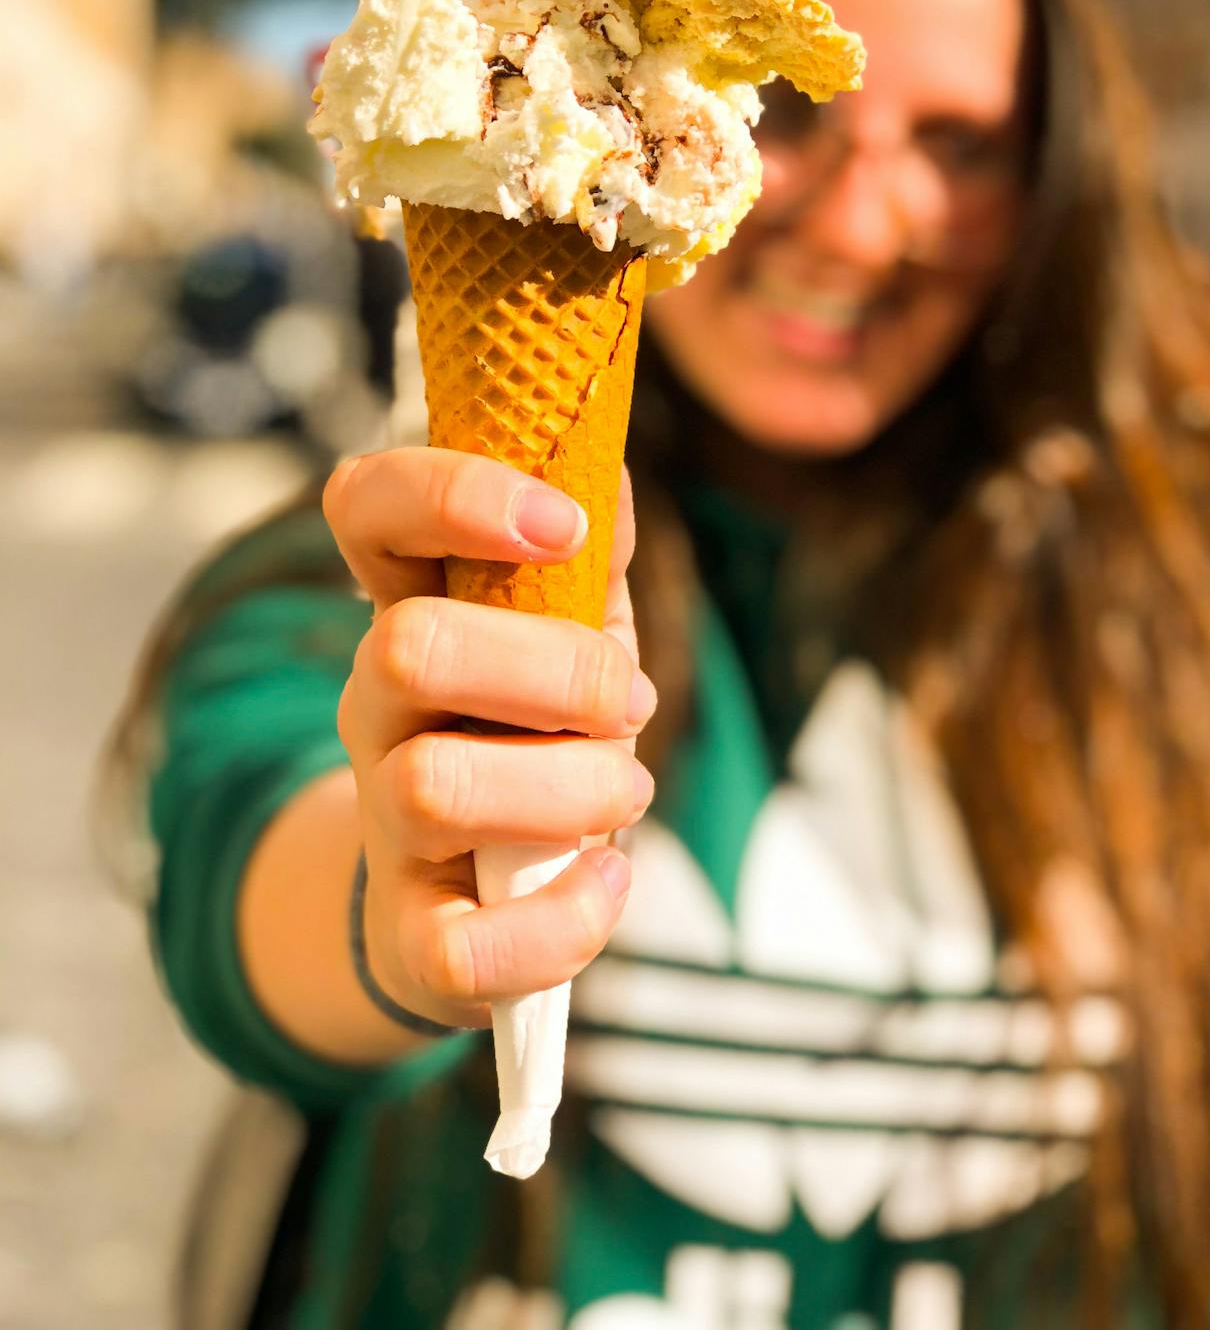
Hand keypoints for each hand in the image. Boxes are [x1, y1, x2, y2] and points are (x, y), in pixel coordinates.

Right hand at [323, 448, 653, 1031]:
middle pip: (405, 647)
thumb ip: (593, 560)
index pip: (366, 505)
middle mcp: (377, 706)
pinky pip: (460, 950)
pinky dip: (562, 920)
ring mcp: (384, 821)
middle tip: (629, 701)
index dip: (452, 496)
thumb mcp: (572, 634)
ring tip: (624, 789)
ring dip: (576, 788)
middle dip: (556, 672)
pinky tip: (608, 881)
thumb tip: (607, 474)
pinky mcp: (413, 937)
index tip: (564, 528)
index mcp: (415, 606)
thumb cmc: (537, 737)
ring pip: (434, 787)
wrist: (477, 899)